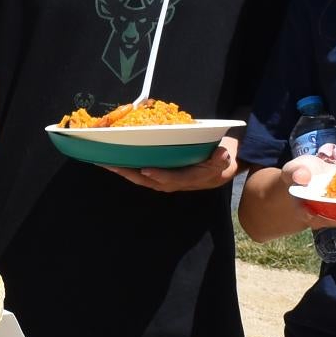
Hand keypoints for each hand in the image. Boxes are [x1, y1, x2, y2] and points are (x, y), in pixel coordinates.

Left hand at [112, 134, 238, 192]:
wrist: (225, 165)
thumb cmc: (224, 158)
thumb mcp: (228, 158)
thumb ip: (223, 159)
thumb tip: (223, 155)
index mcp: (193, 178)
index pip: (174, 179)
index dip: (160, 176)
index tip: (146, 170)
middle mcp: (178, 182)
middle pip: (151, 182)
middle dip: (130, 175)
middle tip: (111, 165)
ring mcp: (170, 180)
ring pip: (144, 180)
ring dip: (125, 172)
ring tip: (107, 164)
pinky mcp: (165, 175)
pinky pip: (145, 175)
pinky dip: (131, 169)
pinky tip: (118, 162)